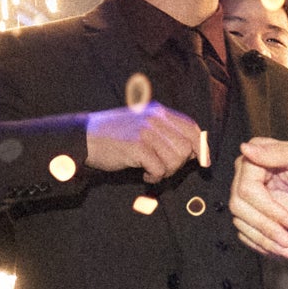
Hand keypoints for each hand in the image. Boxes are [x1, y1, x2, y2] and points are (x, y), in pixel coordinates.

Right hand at [86, 101, 204, 179]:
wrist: (82, 137)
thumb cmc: (113, 136)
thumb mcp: (141, 125)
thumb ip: (165, 132)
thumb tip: (195, 151)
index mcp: (158, 111)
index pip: (191, 128)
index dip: (201, 147)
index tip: (204, 162)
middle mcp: (154, 118)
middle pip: (186, 147)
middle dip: (179, 164)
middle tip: (163, 168)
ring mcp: (146, 131)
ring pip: (176, 160)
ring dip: (166, 172)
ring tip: (151, 170)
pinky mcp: (137, 146)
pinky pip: (160, 169)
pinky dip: (155, 177)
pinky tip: (145, 175)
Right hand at [233, 139, 287, 257]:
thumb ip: (278, 153)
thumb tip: (245, 148)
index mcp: (257, 156)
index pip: (246, 188)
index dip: (266, 208)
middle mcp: (248, 175)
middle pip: (239, 206)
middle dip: (264, 227)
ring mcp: (251, 196)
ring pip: (241, 221)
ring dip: (264, 240)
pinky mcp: (257, 214)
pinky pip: (247, 232)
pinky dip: (262, 244)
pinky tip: (280, 251)